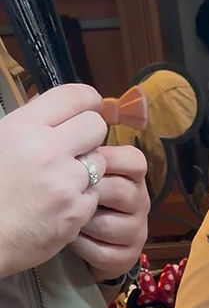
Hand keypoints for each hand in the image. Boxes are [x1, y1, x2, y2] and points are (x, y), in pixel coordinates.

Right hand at [0, 84, 109, 277]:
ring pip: (100, 162)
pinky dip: (83, 198)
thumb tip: (58, 111)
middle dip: (90, 134)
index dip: (88, 99)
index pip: (73, 97)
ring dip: (88, 168)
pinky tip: (61, 202)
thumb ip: (30, 124)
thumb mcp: (1, 141)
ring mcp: (66, 183)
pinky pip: (95, 194)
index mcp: (25, 127)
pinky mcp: (77, 211)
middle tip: (78, 145)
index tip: (91, 105)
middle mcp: (48, 150)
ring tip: (63, 179)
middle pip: (96, 126)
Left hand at [68, 142, 149, 281]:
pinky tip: (70, 238)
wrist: (83, 240)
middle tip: (69, 193)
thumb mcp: (80, 166)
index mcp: (131, 174)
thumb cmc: (77, 195)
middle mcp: (140, 201)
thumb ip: (83, 147)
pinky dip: (82, 246)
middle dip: (89, 193)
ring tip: (66, 217)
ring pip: (110, 224)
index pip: (135, 160)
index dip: (108, 159)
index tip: (80, 161)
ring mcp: (137, 230)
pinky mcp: (127, 257)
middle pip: (121, 191)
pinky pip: (103, 252)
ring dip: (82, 222)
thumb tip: (77, 116)